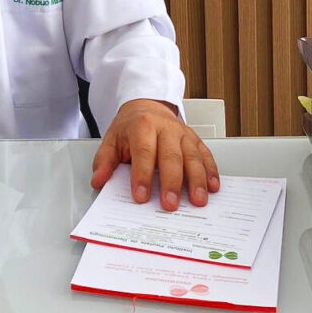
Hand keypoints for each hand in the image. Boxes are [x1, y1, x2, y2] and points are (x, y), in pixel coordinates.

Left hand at [90, 98, 219, 210]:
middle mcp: (165, 128)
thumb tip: (98, 181)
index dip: (142, 176)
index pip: (143, 152)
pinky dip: (211, 171)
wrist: (147, 107)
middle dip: (171, 182)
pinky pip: (205, 155)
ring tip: (197, 201)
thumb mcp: (112, 140)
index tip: (140, 197)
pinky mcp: (195, 139)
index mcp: (142, 126)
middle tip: (170, 205)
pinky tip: (213, 187)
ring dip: (197, 180)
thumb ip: (104, 161)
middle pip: (171, 156)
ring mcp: (183, 133)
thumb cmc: (130, 127)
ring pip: (192, 156)